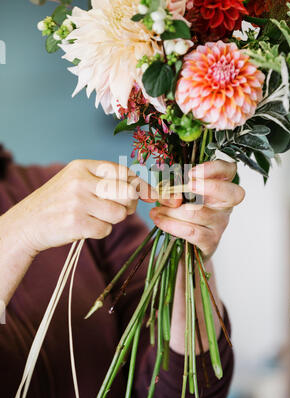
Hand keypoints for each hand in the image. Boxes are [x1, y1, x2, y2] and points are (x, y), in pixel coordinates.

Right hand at [1, 160, 154, 256]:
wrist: (27, 223)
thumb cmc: (59, 202)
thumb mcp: (77, 180)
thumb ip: (107, 181)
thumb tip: (145, 190)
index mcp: (83, 166)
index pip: (123, 172)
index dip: (143, 186)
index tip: (155, 197)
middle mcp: (81, 180)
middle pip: (128, 193)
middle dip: (129, 205)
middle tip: (118, 208)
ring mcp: (78, 202)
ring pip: (119, 214)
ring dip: (112, 220)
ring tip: (94, 217)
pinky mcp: (76, 223)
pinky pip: (106, 230)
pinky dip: (99, 231)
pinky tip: (84, 227)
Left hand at [149, 160, 244, 260]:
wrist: (184, 247)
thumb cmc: (182, 212)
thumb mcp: (180, 194)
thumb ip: (175, 186)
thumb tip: (166, 189)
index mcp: (220, 187)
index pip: (229, 171)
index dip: (214, 169)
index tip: (191, 173)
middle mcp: (225, 205)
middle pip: (231, 193)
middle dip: (210, 187)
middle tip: (188, 185)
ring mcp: (220, 224)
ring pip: (198, 212)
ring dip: (172, 209)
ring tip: (156, 209)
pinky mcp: (210, 241)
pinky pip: (191, 231)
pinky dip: (171, 224)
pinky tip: (158, 219)